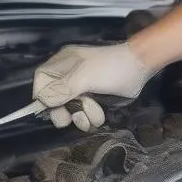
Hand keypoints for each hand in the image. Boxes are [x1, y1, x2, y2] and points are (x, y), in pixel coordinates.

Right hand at [32, 42, 153, 130]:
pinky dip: (93, 117)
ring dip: (83, 116)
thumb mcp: (85, 77)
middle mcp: (69, 77)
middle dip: (64, 111)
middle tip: (70, 117)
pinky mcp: (95, 100)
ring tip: (95, 110)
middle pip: (54, 101)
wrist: (140, 68)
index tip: (51, 107)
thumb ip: (62, 90)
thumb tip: (42, 101)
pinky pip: (85, 115)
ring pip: (71, 111)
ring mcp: (82, 89)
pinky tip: (102, 114)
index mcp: (63, 64)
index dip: (42, 95)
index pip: (41, 81)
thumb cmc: (112, 68)